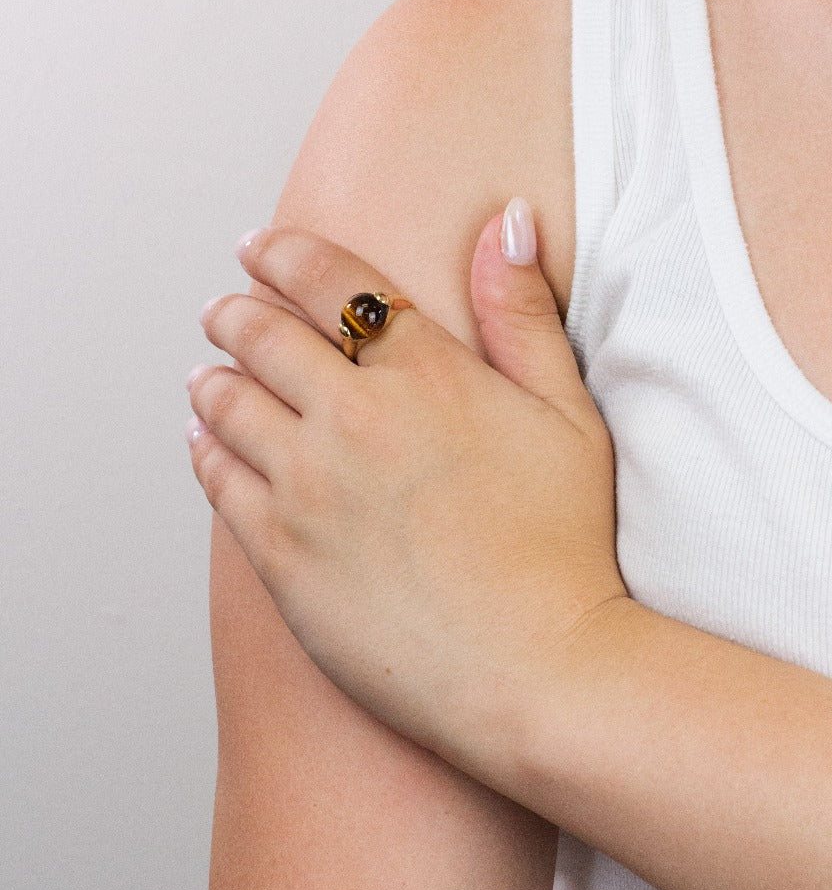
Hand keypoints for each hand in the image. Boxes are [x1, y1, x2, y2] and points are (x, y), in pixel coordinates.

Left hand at [186, 201, 627, 763]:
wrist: (534, 669)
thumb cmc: (565, 546)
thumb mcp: (569, 416)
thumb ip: (525, 314)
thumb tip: (507, 221)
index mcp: (425, 374)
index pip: (331, 282)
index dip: (285, 253)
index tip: (261, 246)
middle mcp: (353, 417)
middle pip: (263, 335)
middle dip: (236, 310)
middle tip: (224, 308)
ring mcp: (308, 487)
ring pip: (227, 402)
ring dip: (212, 375)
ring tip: (207, 373)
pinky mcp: (279, 554)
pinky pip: (217, 478)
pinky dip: (204, 446)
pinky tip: (205, 439)